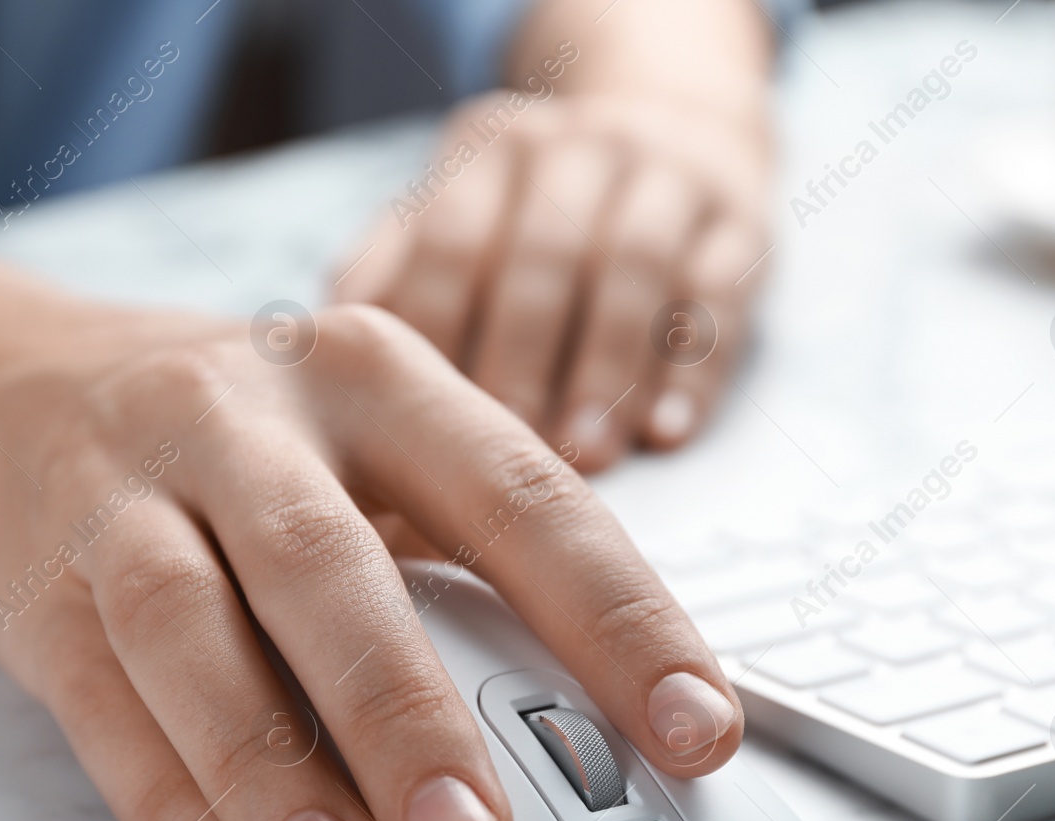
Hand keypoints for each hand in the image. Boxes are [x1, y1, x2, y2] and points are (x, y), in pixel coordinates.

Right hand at [0, 301, 744, 820]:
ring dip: (272, 769)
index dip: (618, 620)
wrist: (19, 384)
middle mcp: (249, 419)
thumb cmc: (242, 437)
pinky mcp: (38, 578)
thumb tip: (571, 734)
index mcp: (376, 378)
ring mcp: (127, 490)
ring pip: (191, 628)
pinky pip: (101, 695)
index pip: (520, 496)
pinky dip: (168, 799)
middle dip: (406, 714)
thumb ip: (456, 566)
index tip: (692, 733)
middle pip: (329, 566)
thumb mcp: (366, 448)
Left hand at [334, 91, 771, 471]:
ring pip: (634, 268)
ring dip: (608, 369)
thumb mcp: (456, 215)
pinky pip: (722, 290)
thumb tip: (312, 356)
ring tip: (589, 457)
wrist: (675, 129)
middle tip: (509, 456)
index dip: (439, 335)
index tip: (420, 426)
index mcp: (487, 152)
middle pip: (542, 255)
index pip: (450, 241)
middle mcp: (575, 149)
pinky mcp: (742, 219)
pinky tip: (668, 432)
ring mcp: (665, 176)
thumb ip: (390, 272)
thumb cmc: (535, 213)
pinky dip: (694, 367)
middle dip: (523, 360)